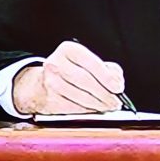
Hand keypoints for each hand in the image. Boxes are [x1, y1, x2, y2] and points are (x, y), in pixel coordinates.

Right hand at [10, 41, 126, 114]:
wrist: (41, 83)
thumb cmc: (69, 71)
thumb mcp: (87, 61)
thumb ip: (107, 68)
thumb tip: (117, 81)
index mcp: (68, 50)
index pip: (92, 63)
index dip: (107, 77)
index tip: (118, 87)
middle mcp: (56, 64)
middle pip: (86, 81)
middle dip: (105, 94)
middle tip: (115, 101)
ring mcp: (51, 82)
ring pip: (81, 97)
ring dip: (99, 105)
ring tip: (108, 106)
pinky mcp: (50, 99)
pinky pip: (74, 108)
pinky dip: (88, 111)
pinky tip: (94, 109)